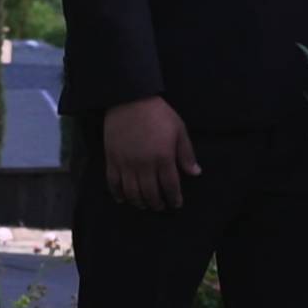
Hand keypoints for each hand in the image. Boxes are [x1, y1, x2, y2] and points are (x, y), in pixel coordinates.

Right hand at [103, 96, 200, 210]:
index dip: (174, 198)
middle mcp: (144, 165)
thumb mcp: (179, 130)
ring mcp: (126, 164)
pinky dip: (118, 194)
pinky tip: (123, 199)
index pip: (170, 186)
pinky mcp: (112, 160)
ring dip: (139, 203)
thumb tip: (195, 173)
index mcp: (163, 158)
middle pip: (151, 193)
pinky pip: (113, 183)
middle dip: (157, 204)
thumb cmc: (158, 114)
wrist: (129, 99)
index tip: (176, 204)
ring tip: (144, 205)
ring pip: (132, 192)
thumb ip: (186, 154)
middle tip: (161, 207)